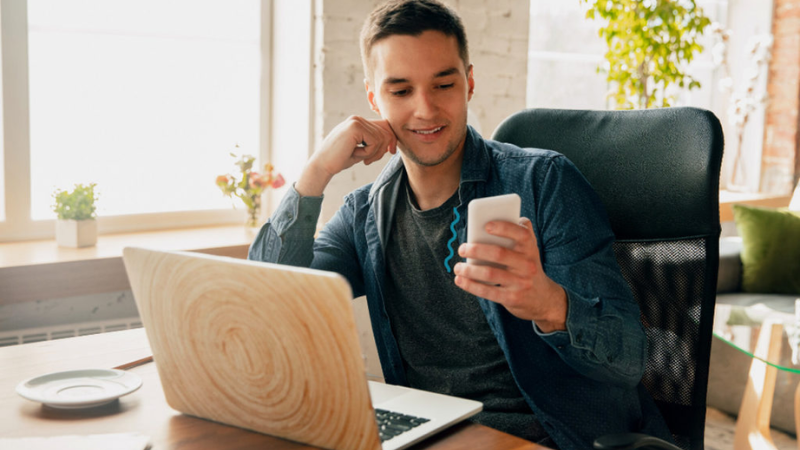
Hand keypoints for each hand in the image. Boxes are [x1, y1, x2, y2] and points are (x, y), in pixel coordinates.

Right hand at [296, 116, 396, 195]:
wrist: (323, 165)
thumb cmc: (340, 159)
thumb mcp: (362, 149)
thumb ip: (374, 142)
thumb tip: (392, 140)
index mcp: (358, 122)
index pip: (384, 125)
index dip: (391, 139)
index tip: (391, 152)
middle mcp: (357, 118)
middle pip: (386, 130)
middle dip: (382, 149)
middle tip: (369, 161)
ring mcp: (356, 121)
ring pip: (382, 137)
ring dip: (375, 152)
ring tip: (362, 158)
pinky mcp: (355, 127)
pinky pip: (374, 141)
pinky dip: (369, 152)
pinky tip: (356, 154)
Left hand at [453, 217, 567, 331]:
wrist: (544, 299)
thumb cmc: (527, 268)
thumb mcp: (528, 251)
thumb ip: (517, 236)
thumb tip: (490, 222)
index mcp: (531, 249)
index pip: (521, 234)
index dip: (504, 228)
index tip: (486, 225)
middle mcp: (528, 265)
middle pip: (499, 254)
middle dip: (476, 250)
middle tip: (462, 249)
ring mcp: (521, 283)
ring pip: (490, 274)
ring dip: (469, 270)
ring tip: (457, 267)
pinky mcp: (512, 298)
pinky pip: (488, 292)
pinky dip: (471, 286)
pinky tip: (460, 280)